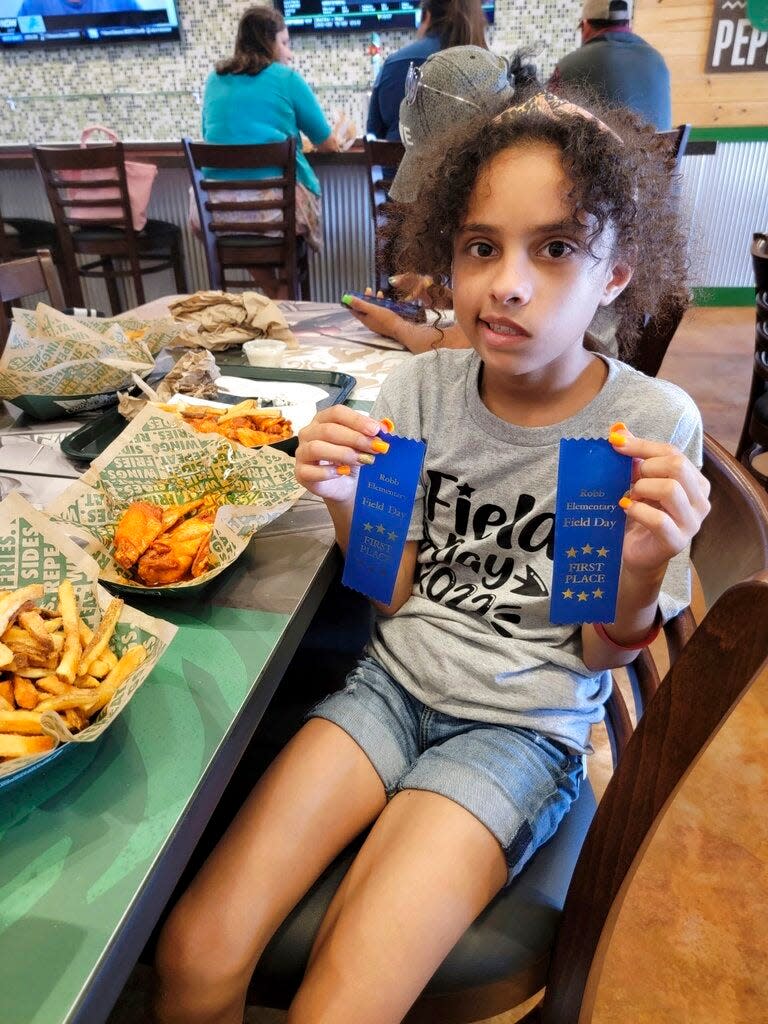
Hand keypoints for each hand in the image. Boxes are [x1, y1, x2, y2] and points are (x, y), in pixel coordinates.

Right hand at [295, 405, 386, 502]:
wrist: (345, 486)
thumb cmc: (352, 460)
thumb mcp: (364, 444)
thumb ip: (373, 433)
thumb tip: (385, 427)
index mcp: (323, 420)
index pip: (337, 413)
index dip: (357, 420)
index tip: (376, 430)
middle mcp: (309, 433)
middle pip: (328, 430)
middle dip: (355, 439)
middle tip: (375, 448)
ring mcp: (302, 453)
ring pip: (317, 448)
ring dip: (343, 454)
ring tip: (362, 461)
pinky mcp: (300, 473)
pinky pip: (309, 470)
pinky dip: (328, 472)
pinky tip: (343, 472)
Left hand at [345, 291, 403, 342]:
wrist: (401, 329)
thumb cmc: (387, 320)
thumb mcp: (372, 309)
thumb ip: (360, 304)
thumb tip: (347, 299)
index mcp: (365, 319)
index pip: (354, 310)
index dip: (352, 302)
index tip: (351, 295)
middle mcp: (370, 322)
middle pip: (364, 309)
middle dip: (365, 298)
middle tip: (368, 290)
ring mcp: (378, 322)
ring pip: (373, 309)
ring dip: (374, 300)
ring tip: (378, 293)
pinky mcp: (386, 321)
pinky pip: (381, 311)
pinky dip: (382, 304)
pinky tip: (386, 300)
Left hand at [609, 425, 710, 577]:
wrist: (636, 553)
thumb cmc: (639, 515)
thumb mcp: (637, 482)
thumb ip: (633, 456)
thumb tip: (617, 429)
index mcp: (695, 482)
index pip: (673, 452)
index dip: (642, 445)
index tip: (615, 443)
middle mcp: (700, 501)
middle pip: (677, 466)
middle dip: (646, 467)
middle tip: (628, 479)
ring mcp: (692, 523)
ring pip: (671, 489)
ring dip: (642, 488)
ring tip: (631, 496)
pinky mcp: (676, 542)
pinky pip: (659, 520)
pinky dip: (638, 510)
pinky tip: (626, 508)